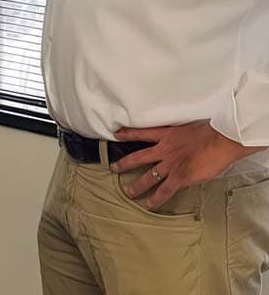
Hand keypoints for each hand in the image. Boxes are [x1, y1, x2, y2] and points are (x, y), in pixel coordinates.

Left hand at [111, 119, 264, 208]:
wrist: (220, 140)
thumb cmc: (211, 132)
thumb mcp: (189, 127)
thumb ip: (181, 136)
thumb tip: (183, 141)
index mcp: (167, 135)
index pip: (142, 133)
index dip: (127, 133)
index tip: (116, 134)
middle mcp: (164, 149)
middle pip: (139, 157)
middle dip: (125, 163)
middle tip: (113, 168)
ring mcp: (170, 164)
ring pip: (148, 176)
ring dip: (137, 185)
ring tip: (128, 192)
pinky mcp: (180, 177)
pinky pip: (164, 190)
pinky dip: (155, 198)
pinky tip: (148, 205)